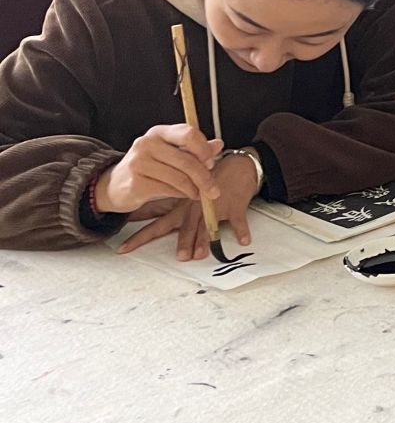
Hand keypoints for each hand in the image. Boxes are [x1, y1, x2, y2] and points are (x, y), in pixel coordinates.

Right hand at [94, 124, 221, 214]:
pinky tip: (185, 195)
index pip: (188, 134)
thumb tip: (218, 144)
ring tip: (198, 194)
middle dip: (205, 177)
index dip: (204, 149)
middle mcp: (147, 143)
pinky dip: (181, 194)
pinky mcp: (136, 182)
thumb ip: (194, 149)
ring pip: (179, 177)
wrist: (114, 184)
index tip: (213, 163)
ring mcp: (139, 162)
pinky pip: (168, 190)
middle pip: (187, 160)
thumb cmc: (148, 167)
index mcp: (159, 132)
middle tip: (214, 190)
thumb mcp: (170, 153)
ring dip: (194, 189)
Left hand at [119, 150, 258, 259]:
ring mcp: (216, 207)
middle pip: (186, 227)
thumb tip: (140, 213)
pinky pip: (238, 221)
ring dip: (205, 240)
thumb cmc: (211, 180)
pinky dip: (242, 230)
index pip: (157, 224)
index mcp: (181, 207)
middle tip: (180, 257)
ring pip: (209, 226)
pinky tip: (244, 241)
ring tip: (201, 254)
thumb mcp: (187, 192)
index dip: (140, 237)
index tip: (123, 249)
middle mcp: (195, 207)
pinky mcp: (235, 206)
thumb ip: (167, 205)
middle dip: (183, 242)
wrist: (238, 165)